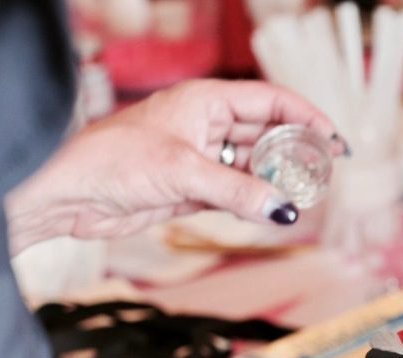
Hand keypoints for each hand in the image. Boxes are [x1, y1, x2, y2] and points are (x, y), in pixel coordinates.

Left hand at [5, 79, 345, 254]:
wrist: (68, 194)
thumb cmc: (114, 161)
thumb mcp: (184, 172)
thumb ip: (238, 192)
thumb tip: (284, 209)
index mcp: (205, 101)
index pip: (270, 101)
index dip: (307, 117)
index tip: (334, 140)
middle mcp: (206, 125)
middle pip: (266, 133)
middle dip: (297, 151)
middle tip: (326, 172)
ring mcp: (200, 157)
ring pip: (253, 166)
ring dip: (277, 180)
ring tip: (306, 196)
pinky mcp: (192, 188)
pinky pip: (236, 193)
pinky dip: (255, 202)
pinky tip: (272, 211)